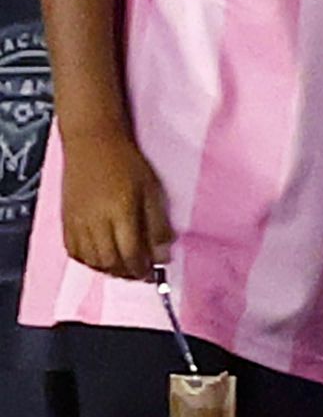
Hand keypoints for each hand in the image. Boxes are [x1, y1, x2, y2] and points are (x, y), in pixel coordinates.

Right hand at [59, 126, 173, 281]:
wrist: (92, 143)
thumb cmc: (127, 163)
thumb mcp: (152, 189)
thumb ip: (158, 224)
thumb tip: (163, 255)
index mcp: (120, 212)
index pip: (131, 254)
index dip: (143, 269)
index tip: (153, 274)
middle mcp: (95, 222)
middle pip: (110, 262)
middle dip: (127, 273)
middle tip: (140, 274)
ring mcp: (77, 223)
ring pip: (91, 261)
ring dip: (109, 270)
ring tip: (124, 267)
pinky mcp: (65, 221)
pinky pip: (74, 252)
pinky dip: (89, 262)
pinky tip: (102, 259)